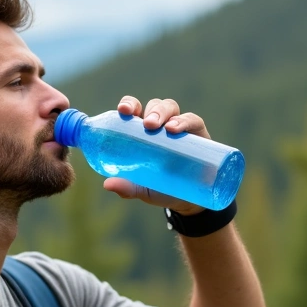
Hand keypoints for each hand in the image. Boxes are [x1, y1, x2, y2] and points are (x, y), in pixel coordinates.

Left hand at [102, 95, 209, 215]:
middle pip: (153, 106)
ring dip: (164, 113)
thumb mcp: (142, 189)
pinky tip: (176, 129)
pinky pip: (193, 120)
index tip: (124, 110)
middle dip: (150, 110)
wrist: (188, 201)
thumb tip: (108, 184)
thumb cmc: (160, 189)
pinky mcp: (198, 134)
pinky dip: (185, 121)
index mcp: (141, 132)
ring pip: (170, 108)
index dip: (129, 105)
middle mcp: (159, 125)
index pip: (134, 110)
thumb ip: (127, 187)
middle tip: (147, 125)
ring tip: (164, 128)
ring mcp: (179, 127)